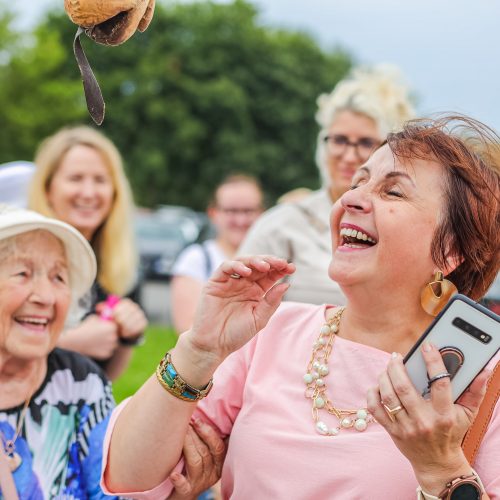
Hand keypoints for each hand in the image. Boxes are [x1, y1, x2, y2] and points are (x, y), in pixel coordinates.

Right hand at [58, 315, 119, 359]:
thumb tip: (109, 315)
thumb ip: (104, 318)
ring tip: (96, 340)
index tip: (103, 327)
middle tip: (99, 335)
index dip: (108, 326)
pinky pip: (108, 350)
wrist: (75, 340)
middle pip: (114, 335)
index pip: (115, 326)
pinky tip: (95, 346)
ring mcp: (110, 346)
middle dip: (108, 334)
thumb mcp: (94, 318)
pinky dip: (103, 349)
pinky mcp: (106, 354)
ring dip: (107, 342)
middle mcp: (113, 337)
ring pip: (112, 343)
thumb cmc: (84, 328)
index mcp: (112, 327)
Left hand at [105, 298, 147, 339]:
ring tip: (120, 330)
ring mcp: (140, 315)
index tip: (113, 316)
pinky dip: (130, 331)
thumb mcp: (107, 314)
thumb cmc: (113, 320)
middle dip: (122, 320)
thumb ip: (103, 310)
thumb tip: (99, 307)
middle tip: (117, 325)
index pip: (125, 304)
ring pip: (134, 320)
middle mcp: (135, 307)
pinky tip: (125, 333)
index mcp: (126, 303)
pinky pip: (138, 327)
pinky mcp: (143, 322)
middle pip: (130, 312)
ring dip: (125, 327)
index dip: (119, 310)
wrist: (122, 330)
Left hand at [167, 419, 225, 499]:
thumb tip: (200, 414)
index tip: (197, 420)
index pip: (218, 447)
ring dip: (187, 446)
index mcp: (219, 462)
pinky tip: (173, 474)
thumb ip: (208, 439)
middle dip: (194, 435)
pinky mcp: (187, 491)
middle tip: (184, 423)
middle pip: (205, 452)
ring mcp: (200, 482)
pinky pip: (184, 486)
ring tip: (179, 434)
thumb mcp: (206, 454)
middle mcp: (212, 473)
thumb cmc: (194, 464)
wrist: (184, 493)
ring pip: (196, 462)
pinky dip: (179, 480)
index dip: (208, 433)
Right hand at [183, 256, 294, 364]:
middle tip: (282, 263)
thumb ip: (272, 302)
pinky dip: (236, 266)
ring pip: (243, 262)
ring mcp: (229, 281)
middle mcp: (243, 284)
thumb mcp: (259, 319)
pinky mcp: (215, 282)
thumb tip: (286, 284)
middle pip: (258, 265)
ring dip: (255, 261)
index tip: (291, 268)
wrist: (213, 345)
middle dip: (271, 261)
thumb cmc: (236, 334)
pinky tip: (246, 272)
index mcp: (256, 291)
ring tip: (265, 266)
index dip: (280, 269)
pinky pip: (225, 267)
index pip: (270, 275)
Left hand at [367, 343, 489, 494]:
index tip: (427, 346)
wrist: (437, 462)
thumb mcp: (467, 413)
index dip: (433, 362)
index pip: (440, 384)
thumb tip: (483, 369)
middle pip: (404, 388)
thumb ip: (475, 390)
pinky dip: (373, 394)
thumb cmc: (452, 432)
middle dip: (397, 367)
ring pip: (388, 396)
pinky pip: (375, 409)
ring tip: (388, 367)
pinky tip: (378, 385)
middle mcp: (424, 421)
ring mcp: (406, 427)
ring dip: (384, 377)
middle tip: (396, 356)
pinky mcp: (392, 431)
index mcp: (444, 415)